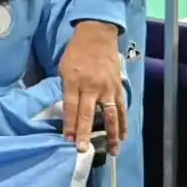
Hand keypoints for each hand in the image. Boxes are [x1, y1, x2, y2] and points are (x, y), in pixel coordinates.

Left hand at [60, 21, 125, 153]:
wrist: (97, 36)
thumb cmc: (76, 53)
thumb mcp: (63, 69)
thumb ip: (66, 90)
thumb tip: (69, 112)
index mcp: (74, 82)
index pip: (71, 107)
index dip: (70, 125)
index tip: (68, 141)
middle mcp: (92, 87)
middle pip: (88, 114)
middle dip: (86, 133)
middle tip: (84, 150)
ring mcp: (108, 88)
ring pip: (110, 115)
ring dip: (111, 134)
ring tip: (112, 151)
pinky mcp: (118, 87)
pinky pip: (121, 108)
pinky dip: (123, 123)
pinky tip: (123, 135)